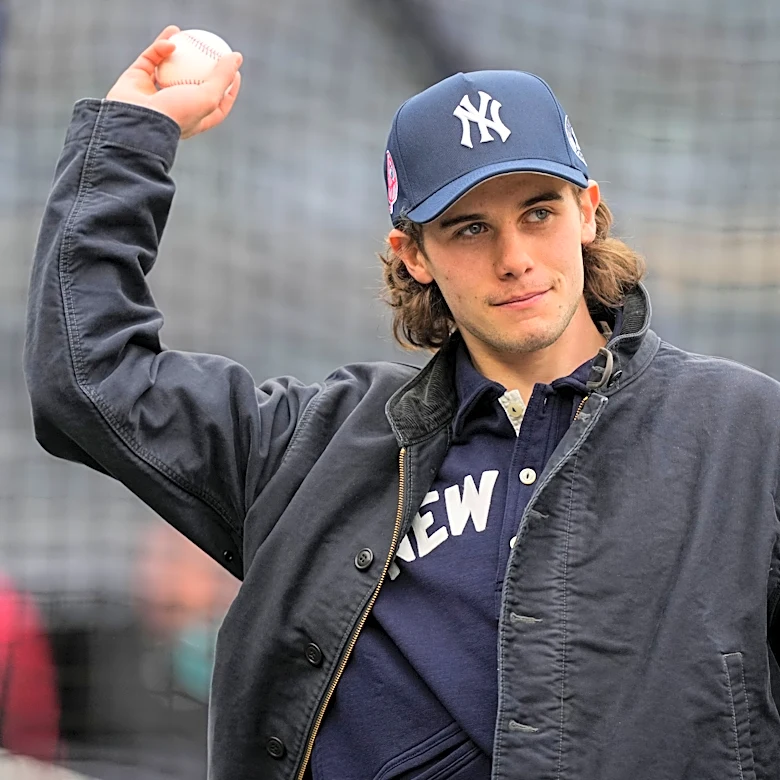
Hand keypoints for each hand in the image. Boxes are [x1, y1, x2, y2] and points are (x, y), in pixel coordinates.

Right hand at [105, 26, 242, 139]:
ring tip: (187, 35)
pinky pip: (151, 59)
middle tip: (212, 50)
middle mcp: (174, 108)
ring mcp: (154, 95)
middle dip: (201, 68)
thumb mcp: (208, 97)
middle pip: (192, 84)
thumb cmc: (176, 113)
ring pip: (168, 68)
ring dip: (177, 50)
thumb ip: (223, 77)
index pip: (216, 106)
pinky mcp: (136, 80)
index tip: (235, 73)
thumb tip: (237, 57)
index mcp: (194, 120)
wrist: (136, 119)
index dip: (228, 90)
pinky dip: (160, 49)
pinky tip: (172, 39)